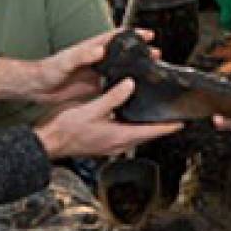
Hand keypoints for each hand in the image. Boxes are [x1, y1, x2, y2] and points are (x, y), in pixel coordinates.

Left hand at [21, 29, 159, 105]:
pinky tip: (131, 92)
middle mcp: (95, 60)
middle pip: (122, 53)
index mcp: (90, 49)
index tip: (147, 34)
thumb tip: (99, 49)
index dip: (132, 34)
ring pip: (120, 69)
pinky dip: (123, 87)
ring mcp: (95, 73)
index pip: (115, 37)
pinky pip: (112, 85)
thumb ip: (82, 55)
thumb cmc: (47, 70)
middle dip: (139, 52)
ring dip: (133, 70)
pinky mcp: (92, 87)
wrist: (36, 87)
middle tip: (155, 54)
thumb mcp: (65, 61)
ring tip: (149, 72)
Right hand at [34, 78, 182, 158]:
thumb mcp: (91, 109)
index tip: (182, 121)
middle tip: (172, 114)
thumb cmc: (66, 130)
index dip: (168, 126)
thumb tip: (130, 85)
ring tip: (155, 114)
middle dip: (160, 125)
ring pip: (136, 135)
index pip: (151, 132)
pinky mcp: (104, 143)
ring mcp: (111, 145)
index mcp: (119, 136)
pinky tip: (129, 116)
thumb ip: (112, 97)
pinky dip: (133, 126)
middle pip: (147, 134)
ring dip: (146, 125)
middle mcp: (118, 144)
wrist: (49, 143)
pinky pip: (126, 134)